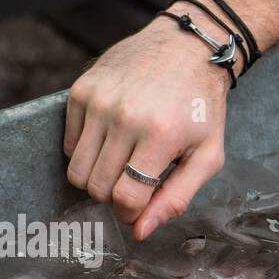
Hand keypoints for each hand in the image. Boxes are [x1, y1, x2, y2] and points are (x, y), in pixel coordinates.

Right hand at [64, 11, 231, 239]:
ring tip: (125, 160)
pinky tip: (114, 137)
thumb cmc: (202, 104)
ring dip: (99, 176)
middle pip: (97, 187)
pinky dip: (88, 150)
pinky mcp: (81, 91)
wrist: (188, 48)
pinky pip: (70, 144)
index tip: (139, 206)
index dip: (131, 212)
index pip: (126, 197)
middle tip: (136, 180)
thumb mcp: (208, 153)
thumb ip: (177, 196)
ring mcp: (99, 102)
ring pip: (77, 170)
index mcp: (161, 135)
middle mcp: (125, 117)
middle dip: (115, 194)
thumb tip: (141, 230)